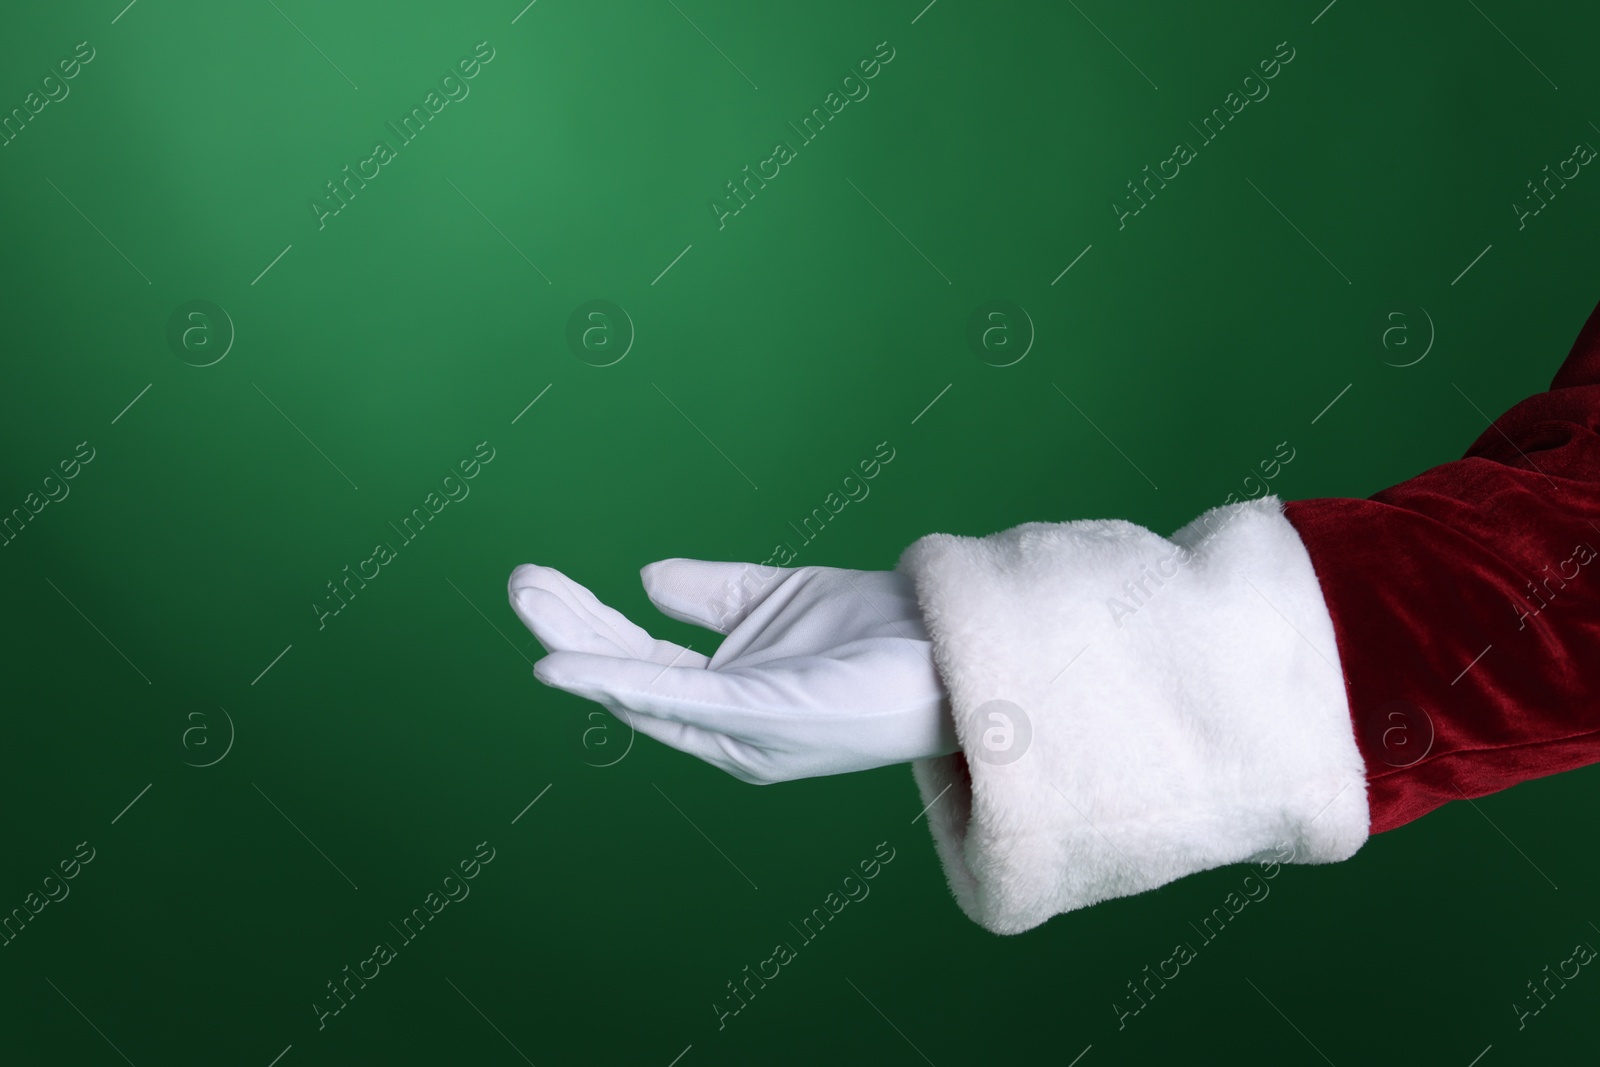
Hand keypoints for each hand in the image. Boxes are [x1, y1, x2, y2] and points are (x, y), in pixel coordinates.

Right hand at [507, 559, 957, 783]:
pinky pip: (676, 700)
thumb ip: (711, 594)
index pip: (641, 663)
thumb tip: (645, 576)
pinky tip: (564, 666)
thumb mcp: (778, 600)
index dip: (587, 626)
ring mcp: (745, 731)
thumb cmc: (876, 634)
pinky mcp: (765, 718)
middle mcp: (728, 729)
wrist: (955, 644)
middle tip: (515, 581)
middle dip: (567, 629)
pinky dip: (613, 684)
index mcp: (729, 702)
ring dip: (575, 644)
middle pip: (627, 678)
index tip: (540, 583)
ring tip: (525, 597)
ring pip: (637, 689)